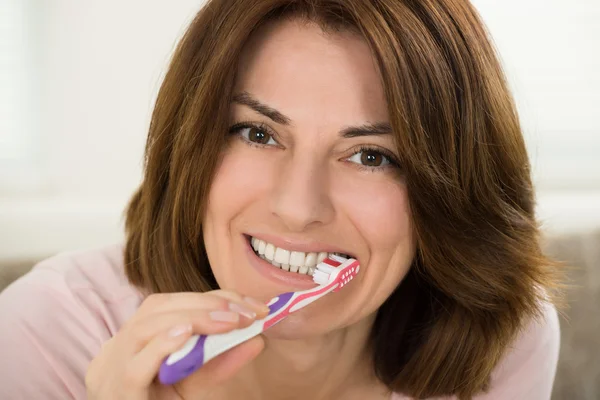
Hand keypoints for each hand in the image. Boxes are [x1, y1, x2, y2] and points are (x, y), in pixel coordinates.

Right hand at [85, 290, 269, 399]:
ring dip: (193, 319)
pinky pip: (135, 367)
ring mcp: (113, 368)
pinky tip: (187, 334)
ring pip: (145, 328)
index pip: (176, 302)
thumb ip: (219, 362)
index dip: (217, 298)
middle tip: (247, 314)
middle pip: (160, 308)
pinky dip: (161, 346)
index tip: (254, 307)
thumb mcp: (192, 383)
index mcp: (138, 336)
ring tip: (230, 322)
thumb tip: (258, 340)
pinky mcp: (118, 393)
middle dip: (209, 305)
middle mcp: (121, 345)